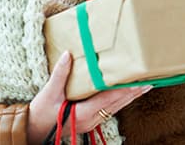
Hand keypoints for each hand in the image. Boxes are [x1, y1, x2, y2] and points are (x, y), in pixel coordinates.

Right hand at [26, 52, 151, 143]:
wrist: (34, 131)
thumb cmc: (40, 114)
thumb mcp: (48, 93)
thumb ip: (60, 74)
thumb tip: (68, 54)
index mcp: (83, 113)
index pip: (109, 99)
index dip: (124, 89)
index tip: (137, 80)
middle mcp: (92, 118)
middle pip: (118, 104)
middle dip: (134, 92)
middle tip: (150, 80)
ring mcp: (92, 121)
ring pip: (116, 107)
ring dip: (130, 96)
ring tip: (145, 85)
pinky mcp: (91, 120)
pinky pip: (111, 109)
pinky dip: (121, 100)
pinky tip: (127, 94)